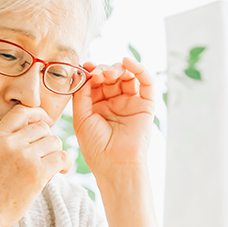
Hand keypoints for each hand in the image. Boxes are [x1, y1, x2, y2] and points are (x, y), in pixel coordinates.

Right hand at [0, 105, 72, 226]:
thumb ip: (8, 144)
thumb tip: (38, 134)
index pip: (21, 112)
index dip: (38, 114)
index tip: (46, 122)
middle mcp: (10, 143)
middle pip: (43, 127)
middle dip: (48, 140)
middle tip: (46, 157)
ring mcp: (23, 156)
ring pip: (54, 141)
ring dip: (56, 153)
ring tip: (49, 168)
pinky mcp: (36, 172)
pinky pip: (61, 157)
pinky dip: (65, 164)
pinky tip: (60, 172)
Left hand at [72, 57, 154, 175]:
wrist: (115, 164)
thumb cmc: (96, 146)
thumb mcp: (81, 117)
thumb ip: (81, 93)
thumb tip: (86, 73)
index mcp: (97, 105)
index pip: (95, 81)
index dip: (91, 72)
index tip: (85, 68)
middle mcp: (114, 102)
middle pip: (110, 76)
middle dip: (103, 70)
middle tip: (97, 73)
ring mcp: (130, 102)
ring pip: (126, 76)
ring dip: (117, 68)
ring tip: (108, 73)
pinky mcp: (146, 105)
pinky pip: (146, 82)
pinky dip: (139, 68)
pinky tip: (128, 62)